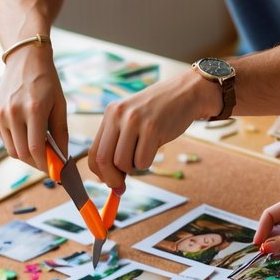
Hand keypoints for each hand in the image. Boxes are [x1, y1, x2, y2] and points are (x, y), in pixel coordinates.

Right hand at [0, 48, 67, 171]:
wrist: (25, 59)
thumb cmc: (47, 81)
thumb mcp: (60, 105)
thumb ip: (61, 133)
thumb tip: (62, 158)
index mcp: (33, 110)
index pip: (36, 149)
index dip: (45, 164)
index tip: (54, 171)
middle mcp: (13, 113)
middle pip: (22, 153)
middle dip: (36, 163)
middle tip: (47, 162)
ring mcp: (0, 114)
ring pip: (11, 149)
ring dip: (25, 154)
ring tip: (37, 148)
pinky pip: (3, 139)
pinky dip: (15, 143)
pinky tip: (25, 134)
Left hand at [87, 69, 214, 186]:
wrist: (186, 93)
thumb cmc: (158, 112)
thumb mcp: (132, 120)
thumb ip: (119, 145)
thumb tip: (111, 182)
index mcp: (110, 113)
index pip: (94, 152)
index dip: (100, 173)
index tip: (109, 182)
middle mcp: (118, 115)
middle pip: (104, 160)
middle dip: (112, 179)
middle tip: (121, 186)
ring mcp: (135, 121)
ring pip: (123, 163)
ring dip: (134, 167)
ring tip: (144, 152)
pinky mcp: (152, 129)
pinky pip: (143, 162)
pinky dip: (147, 163)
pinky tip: (155, 147)